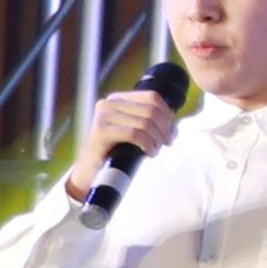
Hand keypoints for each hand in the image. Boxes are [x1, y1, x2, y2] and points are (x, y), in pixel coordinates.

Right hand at [75, 78, 178, 194]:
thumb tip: (174, 126)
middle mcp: (108, 104)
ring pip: (144, 122)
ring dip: (157, 138)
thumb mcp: (135, 130)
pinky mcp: (100, 131)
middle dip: (165, 128)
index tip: (171, 131)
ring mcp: (102, 116)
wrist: (92, 170)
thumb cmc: (117, 151)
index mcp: (118, 99)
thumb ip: (151, 122)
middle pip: (151, 110)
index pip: (152, 97)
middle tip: (166, 143)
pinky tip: (149, 152)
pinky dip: (147, 143)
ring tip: (156, 149)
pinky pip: (134, 134)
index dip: (167, 114)